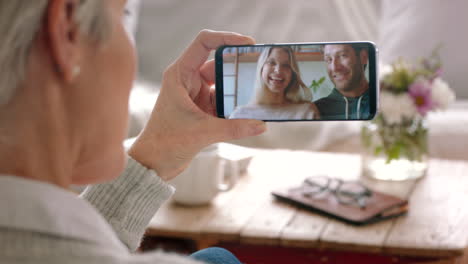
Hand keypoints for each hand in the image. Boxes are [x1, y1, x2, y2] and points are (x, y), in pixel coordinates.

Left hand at [128, 30, 265, 180]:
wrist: (153, 163)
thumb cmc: (164, 143)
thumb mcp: (202, 133)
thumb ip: (234, 128)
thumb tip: (261, 125)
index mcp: (180, 75)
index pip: (204, 43)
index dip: (226, 38)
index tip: (248, 43)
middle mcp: (187, 81)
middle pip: (218, 64)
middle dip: (239, 67)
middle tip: (260, 69)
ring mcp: (195, 95)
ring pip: (223, 84)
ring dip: (238, 90)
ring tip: (258, 93)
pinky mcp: (201, 110)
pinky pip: (223, 101)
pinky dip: (235, 106)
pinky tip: (250, 112)